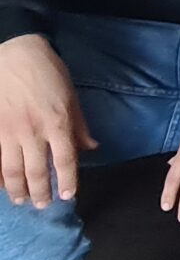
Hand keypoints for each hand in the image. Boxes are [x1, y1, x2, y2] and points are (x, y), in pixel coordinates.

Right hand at [0, 35, 94, 207]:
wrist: (16, 54)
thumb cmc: (48, 72)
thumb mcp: (71, 96)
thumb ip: (79, 126)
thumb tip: (91, 149)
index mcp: (57, 123)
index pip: (65, 161)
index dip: (67, 182)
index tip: (68, 195)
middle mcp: (33, 131)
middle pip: (37, 171)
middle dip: (40, 192)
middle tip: (42, 205)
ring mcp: (8, 131)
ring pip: (12, 170)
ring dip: (17, 189)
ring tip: (21, 200)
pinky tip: (1, 184)